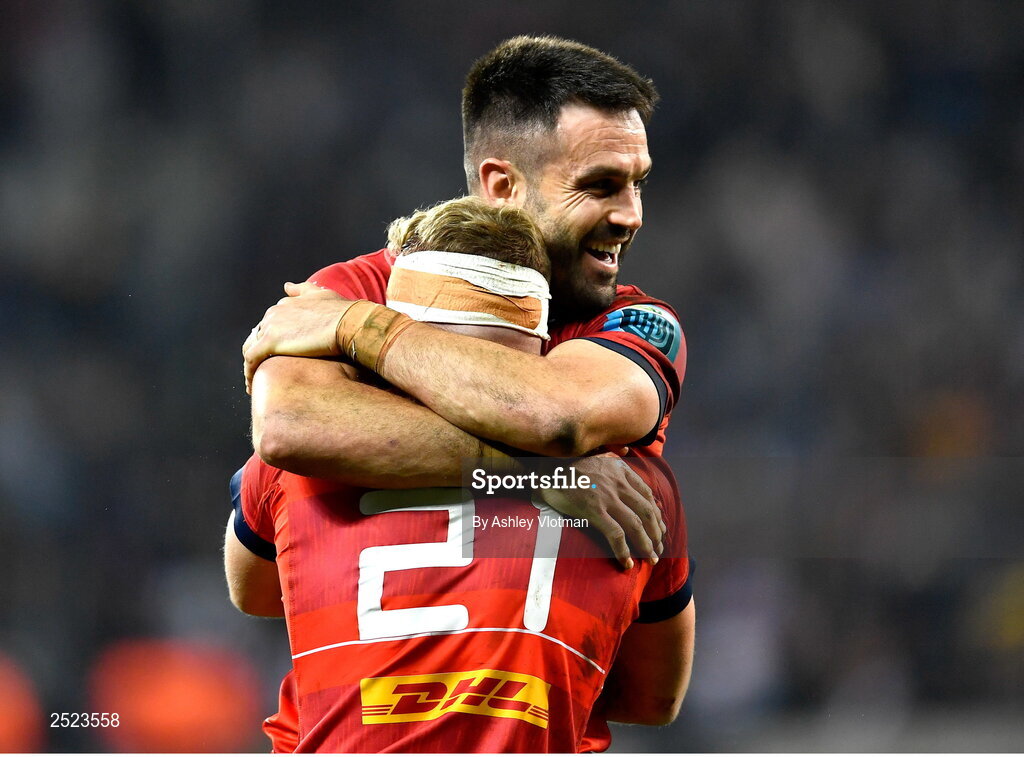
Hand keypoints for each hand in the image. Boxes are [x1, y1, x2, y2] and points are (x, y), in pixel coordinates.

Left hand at [243, 282, 355, 392]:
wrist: (348, 322)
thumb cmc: (341, 311)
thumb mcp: (321, 294)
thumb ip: (302, 290)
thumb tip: (286, 286)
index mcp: (284, 305)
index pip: (270, 324)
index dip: (271, 340)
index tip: (274, 355)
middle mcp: (273, 313)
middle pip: (257, 336)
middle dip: (258, 353)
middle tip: (263, 371)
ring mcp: (270, 326)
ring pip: (250, 347)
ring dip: (250, 365)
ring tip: (254, 383)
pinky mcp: (270, 341)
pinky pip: (251, 360)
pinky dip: (248, 373)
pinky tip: (252, 387)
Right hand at [538, 452, 664, 569]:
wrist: (544, 470)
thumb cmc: (567, 465)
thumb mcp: (595, 453)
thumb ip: (613, 453)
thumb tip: (629, 449)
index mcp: (620, 469)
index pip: (647, 495)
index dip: (656, 514)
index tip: (660, 528)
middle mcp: (617, 482)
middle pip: (646, 511)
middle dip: (656, 533)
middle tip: (659, 548)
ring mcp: (606, 497)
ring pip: (636, 525)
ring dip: (647, 545)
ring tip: (651, 559)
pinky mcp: (594, 511)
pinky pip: (615, 535)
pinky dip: (624, 551)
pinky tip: (627, 563)